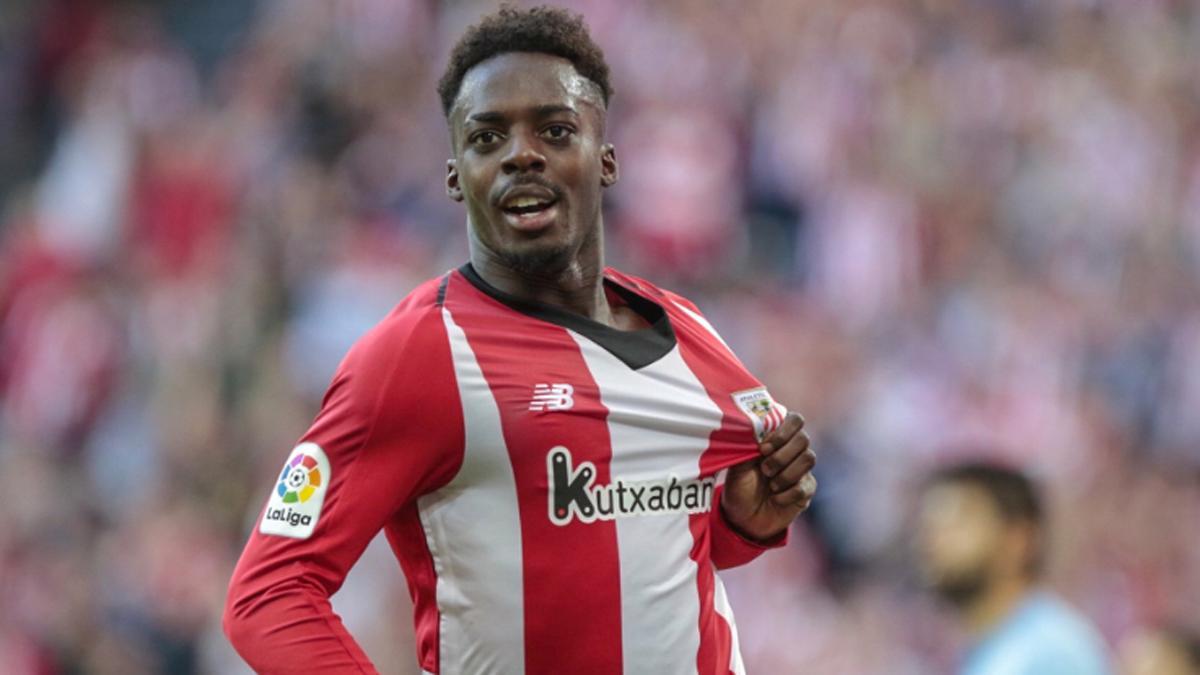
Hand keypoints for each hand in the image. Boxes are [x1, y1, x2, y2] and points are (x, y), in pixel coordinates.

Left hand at [721, 412, 816, 541]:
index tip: (764, 448)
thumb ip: (747, 446)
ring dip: (786, 474)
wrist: (743, 518)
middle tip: (764, 469)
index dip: (782, 432)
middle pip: (804, 439)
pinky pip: (805, 486)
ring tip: (770, 485)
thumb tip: (757, 431)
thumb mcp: (737, 466)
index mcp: (776, 439)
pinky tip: (775, 498)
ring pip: (809, 459)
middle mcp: (792, 451)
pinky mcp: (806, 490)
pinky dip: (787, 494)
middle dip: (782, 455)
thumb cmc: (739, 486)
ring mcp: (801, 470)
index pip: (794, 420)